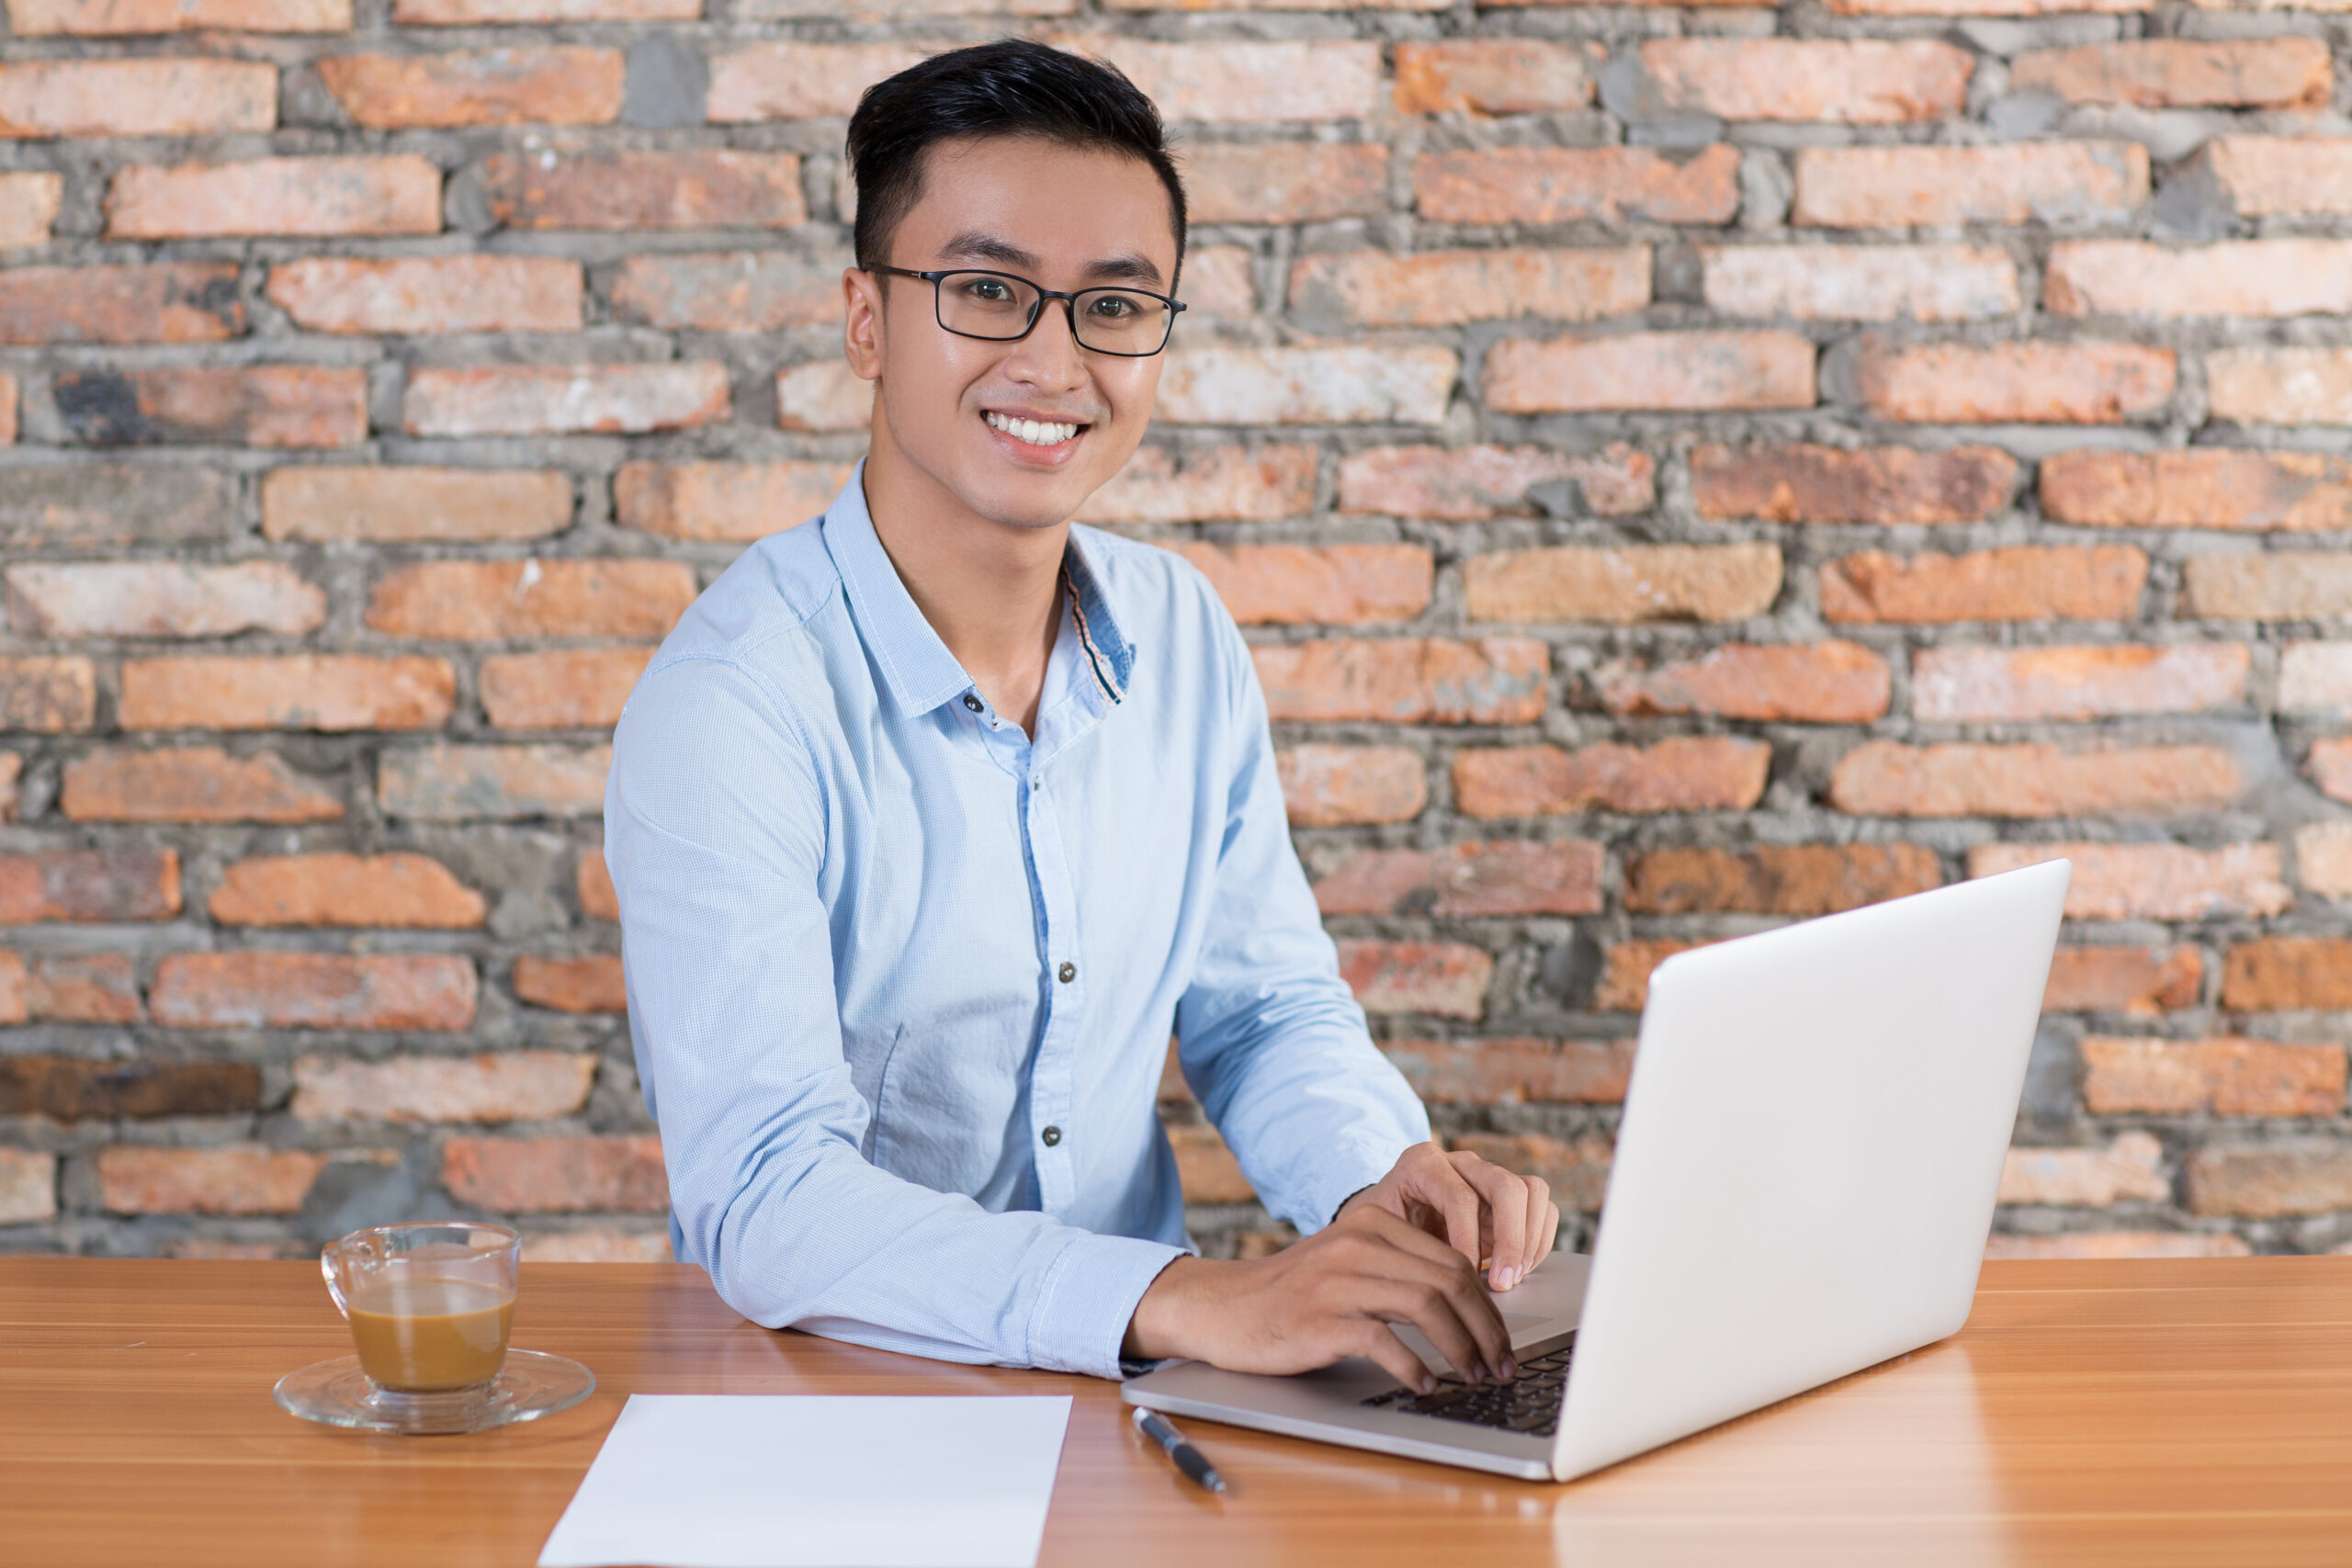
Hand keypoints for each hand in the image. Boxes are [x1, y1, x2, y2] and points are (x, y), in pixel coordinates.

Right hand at [1123, 1204, 1514, 1393]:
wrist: (1220, 1308)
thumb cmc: (1291, 1296)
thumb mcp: (1347, 1264)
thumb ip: (1398, 1272)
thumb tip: (1470, 1311)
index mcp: (1371, 1222)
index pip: (1453, 1259)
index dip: (1488, 1305)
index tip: (1502, 1341)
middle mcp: (1357, 1242)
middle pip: (1449, 1280)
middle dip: (1487, 1329)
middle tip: (1501, 1366)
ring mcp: (1337, 1278)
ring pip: (1426, 1304)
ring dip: (1462, 1348)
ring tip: (1474, 1377)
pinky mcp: (1319, 1317)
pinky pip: (1383, 1341)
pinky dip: (1413, 1367)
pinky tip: (1424, 1385)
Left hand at [1336, 1141, 1560, 1294]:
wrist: (1383, 1221)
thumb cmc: (1380, 1230)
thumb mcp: (1381, 1236)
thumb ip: (1409, 1251)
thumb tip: (1444, 1286)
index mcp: (1422, 1164)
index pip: (1459, 1197)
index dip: (1467, 1240)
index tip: (1465, 1274)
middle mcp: (1460, 1164)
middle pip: (1506, 1186)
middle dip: (1512, 1240)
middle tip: (1504, 1281)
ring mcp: (1488, 1176)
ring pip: (1532, 1190)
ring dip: (1530, 1239)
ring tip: (1514, 1275)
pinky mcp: (1509, 1197)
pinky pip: (1542, 1207)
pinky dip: (1539, 1240)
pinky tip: (1521, 1268)